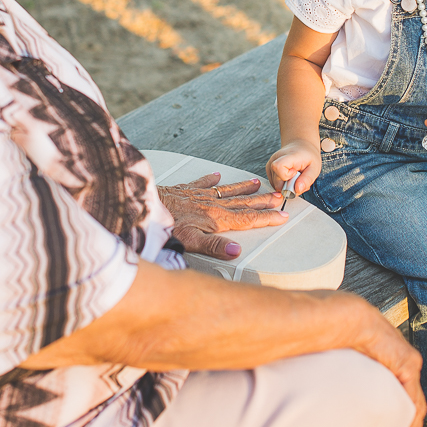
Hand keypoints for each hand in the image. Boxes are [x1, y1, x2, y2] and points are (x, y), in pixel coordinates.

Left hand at [157, 172, 286, 259]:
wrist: (143, 206)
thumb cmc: (164, 227)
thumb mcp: (190, 242)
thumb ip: (214, 246)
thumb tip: (236, 251)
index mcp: (216, 219)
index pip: (247, 219)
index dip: (266, 218)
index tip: (282, 215)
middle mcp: (211, 205)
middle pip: (242, 203)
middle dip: (262, 201)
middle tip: (279, 197)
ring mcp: (199, 195)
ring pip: (227, 191)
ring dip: (243, 188)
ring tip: (257, 183)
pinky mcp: (185, 190)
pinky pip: (203, 182)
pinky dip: (212, 179)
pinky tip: (218, 175)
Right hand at [265, 139, 321, 194]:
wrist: (300, 146)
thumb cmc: (308, 156)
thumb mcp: (314, 168)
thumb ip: (307, 179)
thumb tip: (297, 190)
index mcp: (288, 156)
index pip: (278, 167)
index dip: (287, 176)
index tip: (296, 173)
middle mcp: (275, 159)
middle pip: (276, 182)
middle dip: (289, 186)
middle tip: (298, 178)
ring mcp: (270, 164)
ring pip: (275, 185)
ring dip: (286, 186)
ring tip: (294, 177)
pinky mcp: (268, 169)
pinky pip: (274, 184)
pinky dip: (282, 184)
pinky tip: (289, 178)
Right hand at [347, 298, 426, 426]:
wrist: (343, 317)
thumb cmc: (335, 330)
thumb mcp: (345, 359)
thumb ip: (350, 371)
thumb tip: (333, 385)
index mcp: (389, 354)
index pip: (401, 390)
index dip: (399, 414)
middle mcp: (403, 358)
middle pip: (411, 399)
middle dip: (407, 426)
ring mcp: (408, 361)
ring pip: (414, 403)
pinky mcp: (408, 365)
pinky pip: (412, 400)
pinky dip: (409, 421)